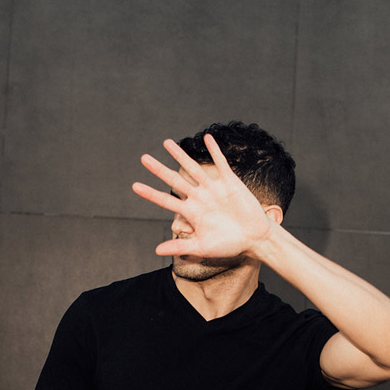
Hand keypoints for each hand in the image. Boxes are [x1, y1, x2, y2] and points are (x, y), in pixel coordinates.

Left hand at [132, 134, 274, 257]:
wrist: (254, 238)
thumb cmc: (229, 245)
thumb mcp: (203, 247)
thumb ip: (180, 246)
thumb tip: (156, 251)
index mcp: (192, 213)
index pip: (166, 200)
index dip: (151, 194)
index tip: (135, 186)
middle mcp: (199, 198)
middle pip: (175, 180)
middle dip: (159, 169)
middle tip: (143, 158)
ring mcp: (214, 189)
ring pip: (193, 168)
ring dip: (180, 155)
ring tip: (166, 143)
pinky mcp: (230, 182)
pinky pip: (221, 163)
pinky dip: (214, 151)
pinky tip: (206, 138)